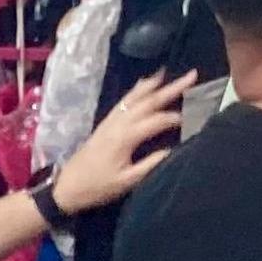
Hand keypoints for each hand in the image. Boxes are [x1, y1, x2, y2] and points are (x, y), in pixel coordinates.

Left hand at [51, 72, 199, 214]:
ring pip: (134, 97)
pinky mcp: (104, 123)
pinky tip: (143, 86)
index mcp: (126, 137)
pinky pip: (123, 101)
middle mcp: (118, 123)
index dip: (176, 118)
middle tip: (192, 75)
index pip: (157, 120)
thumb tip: (175, 149)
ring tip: (168, 73)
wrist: (67, 187)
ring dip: (153, 84)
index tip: (194, 118)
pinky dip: (136, 91)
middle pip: (148, 101)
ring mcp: (110, 121)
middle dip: (171, 88)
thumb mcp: (127, 181)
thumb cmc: (98, 187)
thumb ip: (151, 164)